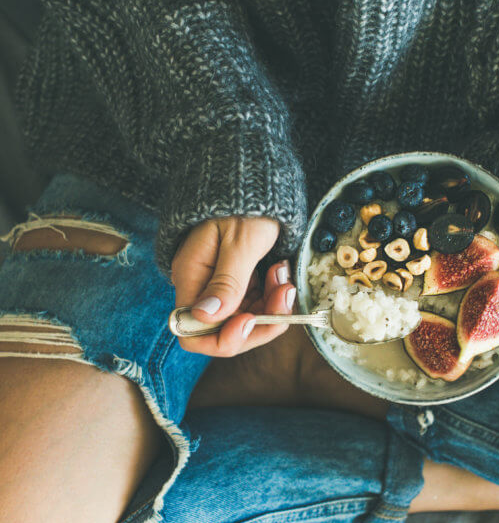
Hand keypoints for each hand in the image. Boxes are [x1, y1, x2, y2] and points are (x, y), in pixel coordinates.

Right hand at [170, 217, 295, 356]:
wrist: (257, 185)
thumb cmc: (245, 206)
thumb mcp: (240, 243)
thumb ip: (226, 281)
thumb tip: (204, 316)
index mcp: (190, 277)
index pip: (192, 332)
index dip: (221, 338)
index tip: (249, 321)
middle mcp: (202, 288)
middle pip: (223, 332)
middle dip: (258, 321)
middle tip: (284, 293)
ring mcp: (221, 288)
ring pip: (245, 320)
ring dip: (271, 306)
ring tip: (284, 275)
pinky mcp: (239, 284)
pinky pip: (256, 305)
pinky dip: (273, 296)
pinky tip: (281, 272)